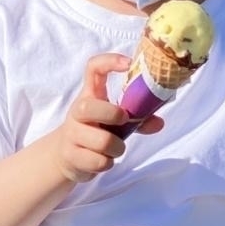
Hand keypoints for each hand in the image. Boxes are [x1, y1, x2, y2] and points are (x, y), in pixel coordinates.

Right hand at [51, 54, 162, 182]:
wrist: (65, 155)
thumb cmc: (96, 130)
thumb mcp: (114, 121)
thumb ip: (137, 119)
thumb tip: (159, 123)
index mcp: (90, 94)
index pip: (93, 68)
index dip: (110, 61)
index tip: (129, 64)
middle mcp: (77, 111)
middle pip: (88, 107)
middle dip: (112, 115)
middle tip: (124, 120)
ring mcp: (71, 133)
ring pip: (102, 141)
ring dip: (118, 148)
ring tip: (116, 149)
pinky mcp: (71, 156)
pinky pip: (99, 162)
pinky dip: (108, 163)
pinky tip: (104, 160)